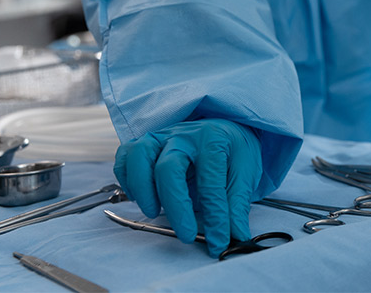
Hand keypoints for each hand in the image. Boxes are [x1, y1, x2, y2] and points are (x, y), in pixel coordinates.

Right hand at [113, 118, 261, 257]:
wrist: (224, 130)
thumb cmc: (233, 151)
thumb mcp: (245, 173)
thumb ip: (237, 205)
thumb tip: (236, 236)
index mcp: (213, 140)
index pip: (210, 183)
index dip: (215, 217)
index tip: (218, 241)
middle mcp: (184, 135)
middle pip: (168, 168)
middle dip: (175, 206)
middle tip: (185, 233)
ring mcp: (161, 137)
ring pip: (139, 156)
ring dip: (143, 188)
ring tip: (155, 211)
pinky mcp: (146, 143)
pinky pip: (125, 156)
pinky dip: (127, 178)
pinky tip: (140, 196)